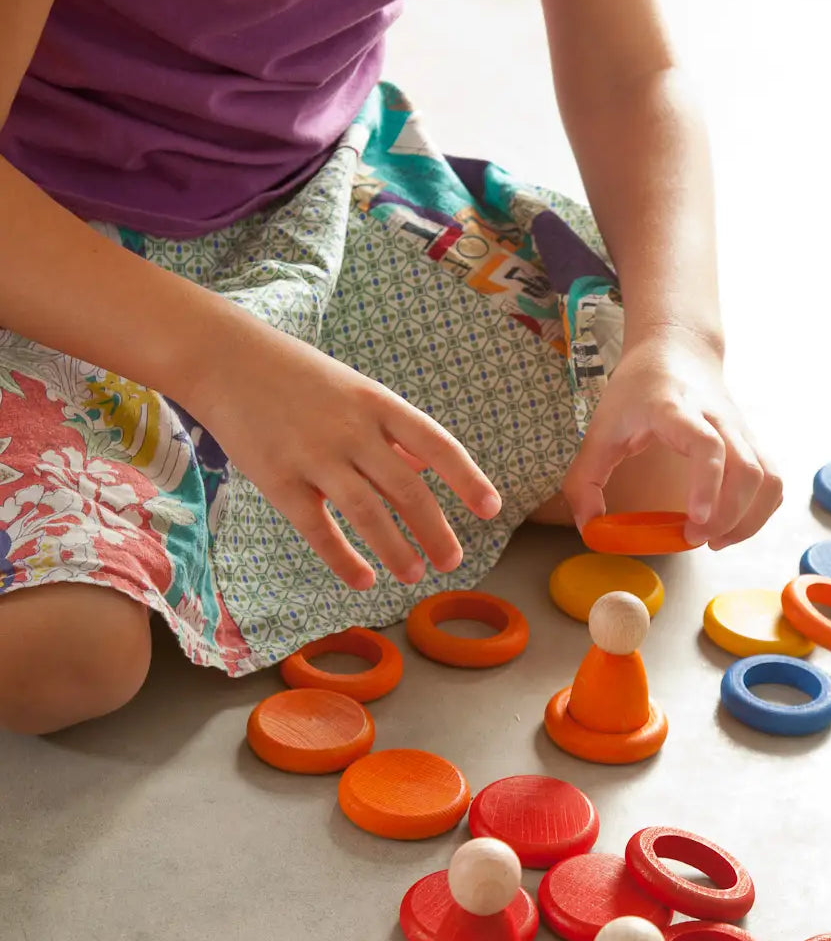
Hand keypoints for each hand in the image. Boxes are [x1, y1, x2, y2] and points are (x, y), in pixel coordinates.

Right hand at [179, 311, 500, 589]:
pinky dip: (344, 559)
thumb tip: (423, 468)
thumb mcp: (355, 390)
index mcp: (379, 403)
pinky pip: (318, 529)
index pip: (437, 443)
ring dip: (396, 550)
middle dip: (435, 530)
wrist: (228, 361)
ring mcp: (314, 455)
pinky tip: (364, 580)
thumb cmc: (299, 377)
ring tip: (415, 575)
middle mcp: (352, 429)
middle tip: (454, 560)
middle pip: (407, 488)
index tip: (492, 508)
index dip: (467, 478)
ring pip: (368, 513)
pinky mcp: (278, 480)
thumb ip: (389, 430)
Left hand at [562, 328, 782, 549]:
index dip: (708, 484)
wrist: (676, 349)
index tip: (696, 518)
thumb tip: (590, 528)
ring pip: (767, 477)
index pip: (707, 445)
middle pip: (747, 469)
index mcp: (676, 410)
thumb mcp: (600, 428)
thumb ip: (585, 480)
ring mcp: (740, 430)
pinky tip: (732, 524)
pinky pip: (772, 480)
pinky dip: (760, 510)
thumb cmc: (638, 388)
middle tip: (695, 537)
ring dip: (748, 518)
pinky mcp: (751, 441)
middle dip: (729, 515)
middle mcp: (717, 419)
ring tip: (715, 539)